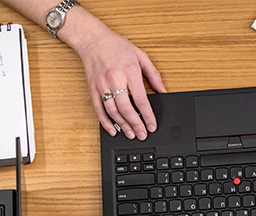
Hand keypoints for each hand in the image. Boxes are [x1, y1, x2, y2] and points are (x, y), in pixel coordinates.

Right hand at [64, 11, 166, 139]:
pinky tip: (113, 130)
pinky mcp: (92, 88)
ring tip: (131, 134)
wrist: (93, 39)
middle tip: (142, 135)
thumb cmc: (117, 47)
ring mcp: (102, 85)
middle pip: (126, 109)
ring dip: (122, 125)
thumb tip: (163, 91)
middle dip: (136, 125)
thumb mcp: (141, 56)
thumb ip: (154, 75)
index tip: (152, 126)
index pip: (141, 99)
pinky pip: (98, 109)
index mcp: (129, 72)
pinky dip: (105, 122)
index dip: (147, 116)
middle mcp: (115, 79)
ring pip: (112, 111)